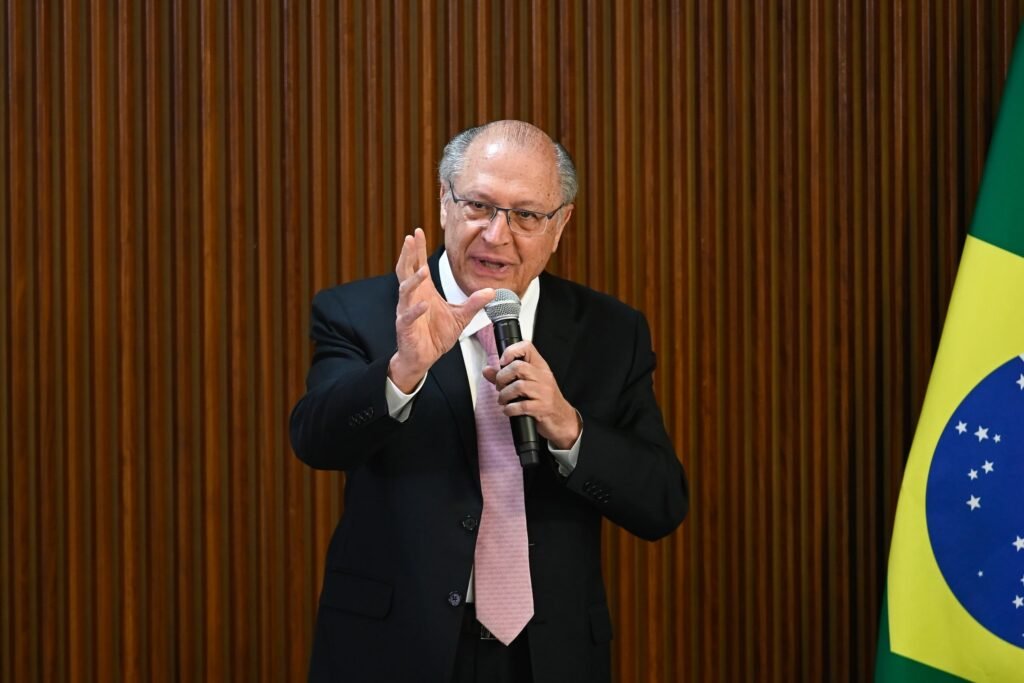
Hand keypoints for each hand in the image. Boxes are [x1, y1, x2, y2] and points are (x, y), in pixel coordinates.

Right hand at [389, 228, 494, 391]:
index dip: (416, 249)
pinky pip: (408, 316)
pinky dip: (415, 309)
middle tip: (411, 238)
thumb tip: (492, 291)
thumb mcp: (460, 317)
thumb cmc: (436, 335)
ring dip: (413, 280)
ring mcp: (406, 311)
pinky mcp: (405, 327)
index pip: (417, 265)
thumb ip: (474, 303)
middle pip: (406, 271)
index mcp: (424, 291)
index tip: (417, 232)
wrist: (423, 357)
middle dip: (408, 254)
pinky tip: (423, 304)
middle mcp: (412, 297)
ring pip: (405, 291)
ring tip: (422, 270)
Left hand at [482, 341, 581, 448]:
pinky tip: (509, 410)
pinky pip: (521, 406)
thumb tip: (487, 370)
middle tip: (499, 386)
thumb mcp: (528, 384)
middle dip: (502, 377)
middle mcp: (543, 377)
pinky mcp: (542, 408)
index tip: (503, 362)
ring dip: (504, 395)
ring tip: (503, 400)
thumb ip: (506, 376)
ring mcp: (544, 392)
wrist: (562, 419)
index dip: (511, 351)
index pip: (527, 347)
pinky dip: (510, 409)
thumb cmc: (544, 399)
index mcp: (540, 367)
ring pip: (518, 386)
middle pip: (518, 367)